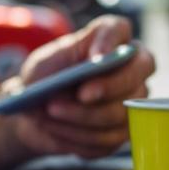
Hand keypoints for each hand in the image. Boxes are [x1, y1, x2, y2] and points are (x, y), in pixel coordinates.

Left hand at [9, 15, 155, 158]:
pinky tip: (55, 129)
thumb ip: (73, 51)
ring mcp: (131, 103)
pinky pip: (107, 139)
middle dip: (108, 87)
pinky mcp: (121, 132)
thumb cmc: (44, 79)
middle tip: (80, 95)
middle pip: (136, 74)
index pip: (120, 30)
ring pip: (120, 112)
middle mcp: (130, 70)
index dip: (111, 42)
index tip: (95, 57)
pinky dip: (76, 136)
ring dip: (81, 116)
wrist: (32, 113)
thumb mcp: (48, 59)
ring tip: (50, 113)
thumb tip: (101, 57)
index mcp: (109, 42)